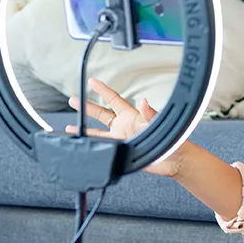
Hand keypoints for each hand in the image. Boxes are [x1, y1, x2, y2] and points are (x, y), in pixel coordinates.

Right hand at [66, 78, 185, 177]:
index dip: (103, 89)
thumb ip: (149, 114)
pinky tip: (81, 146)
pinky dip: (91, 147)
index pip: (113, 99)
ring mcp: (121, 140)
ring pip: (98, 133)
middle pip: (101, 114)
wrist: (174, 161)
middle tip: (73, 100)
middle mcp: (124, 126)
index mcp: (132, 116)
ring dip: (84, 130)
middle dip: (86, 107)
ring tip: (69, 127)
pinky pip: (102, 149)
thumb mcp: (160, 124)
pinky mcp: (120, 153)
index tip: (92, 81)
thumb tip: (143, 101)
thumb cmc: (173, 140)